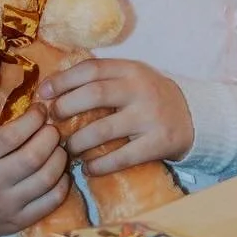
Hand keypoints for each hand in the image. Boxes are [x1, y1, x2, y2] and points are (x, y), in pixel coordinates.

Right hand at [0, 92, 69, 236]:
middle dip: (50, 137)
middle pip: (34, 156)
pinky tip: (58, 171)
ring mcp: (8, 205)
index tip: (40, 110)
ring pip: (47, 178)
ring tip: (57, 147)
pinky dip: (62, 183)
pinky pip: (52, 201)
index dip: (33, 119)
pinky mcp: (21, 220)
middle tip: (52, 128)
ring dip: (60, 158)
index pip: (12, 135)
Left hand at [41, 58, 192, 172]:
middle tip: (52, 123)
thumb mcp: (130, 78)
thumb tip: (52, 91)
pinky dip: (100, 165)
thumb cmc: (148, 97)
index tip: (43, 93)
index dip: (62, 80)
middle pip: (94, 95)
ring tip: (68, 149)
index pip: (90, 69)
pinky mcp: (159, 142)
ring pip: (103, 130)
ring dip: (78, 142)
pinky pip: (122, 157)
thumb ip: (100, 80)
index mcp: (130, 69)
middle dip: (66, 108)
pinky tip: (89, 168)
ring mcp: (150, 116)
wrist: (193, 116)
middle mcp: (140, 89)